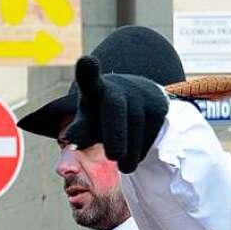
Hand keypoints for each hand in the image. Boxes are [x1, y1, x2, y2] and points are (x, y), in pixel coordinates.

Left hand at [65, 56, 168, 172]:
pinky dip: (142, 149)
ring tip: (124, 167)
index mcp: (93, 89)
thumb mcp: (88, 123)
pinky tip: (135, 154)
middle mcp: (117, 86)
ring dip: (129, 151)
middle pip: (115, 107)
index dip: (87, 71)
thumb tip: (71, 137)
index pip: (88, 79)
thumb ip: (80, 130)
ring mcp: (140, 92)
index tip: (86, 62)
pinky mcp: (159, 103)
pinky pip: (151, 131)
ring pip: (135, 125)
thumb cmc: (101, 117)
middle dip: (115, 132)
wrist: (134, 103)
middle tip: (114, 156)